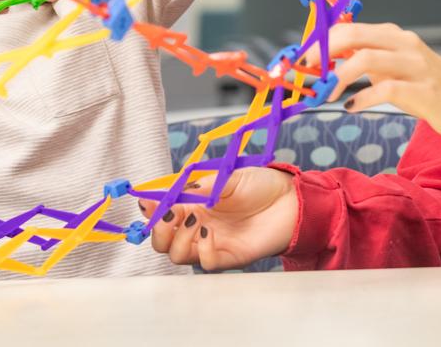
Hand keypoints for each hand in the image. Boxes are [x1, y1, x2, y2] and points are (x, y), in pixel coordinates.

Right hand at [139, 168, 298, 270]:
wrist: (291, 200)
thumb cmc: (261, 185)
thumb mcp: (224, 177)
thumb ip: (195, 188)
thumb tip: (163, 194)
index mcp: (194, 204)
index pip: (161, 214)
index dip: (150, 210)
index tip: (148, 202)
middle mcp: (198, 225)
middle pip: (162, 241)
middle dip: (158, 231)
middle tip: (169, 217)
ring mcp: (211, 242)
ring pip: (177, 255)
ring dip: (178, 240)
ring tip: (195, 221)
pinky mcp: (228, 256)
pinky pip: (204, 263)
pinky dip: (200, 250)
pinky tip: (208, 234)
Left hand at [304, 22, 440, 144]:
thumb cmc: (433, 89)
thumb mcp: (398, 69)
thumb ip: (370, 62)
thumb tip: (330, 63)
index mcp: (395, 37)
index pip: (349, 28)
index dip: (320, 43)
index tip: (301, 61)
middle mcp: (405, 45)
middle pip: (353, 36)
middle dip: (322, 54)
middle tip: (306, 74)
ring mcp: (416, 67)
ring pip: (366, 59)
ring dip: (338, 77)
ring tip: (325, 94)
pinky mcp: (425, 92)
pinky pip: (385, 90)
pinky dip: (362, 98)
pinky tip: (351, 108)